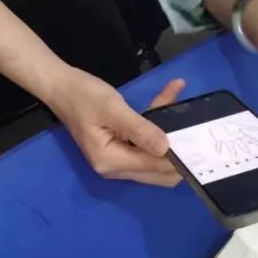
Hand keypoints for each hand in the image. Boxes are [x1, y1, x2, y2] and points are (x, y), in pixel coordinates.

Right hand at [48, 70, 186, 185]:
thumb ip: (140, 129)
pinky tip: (169, 97)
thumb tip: (166, 148)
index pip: (153, 166)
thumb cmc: (83, 96)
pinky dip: (157, 127)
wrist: (60, 86)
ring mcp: (117, 160)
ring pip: (154, 157)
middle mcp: (114, 168)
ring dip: (169, 135)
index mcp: (110, 161)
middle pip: (157, 171)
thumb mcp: (113, 109)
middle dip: (177, 149)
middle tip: (194, 125)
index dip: (176, 156)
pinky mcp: (119, 149)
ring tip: (177, 99)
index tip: (196, 140)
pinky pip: (145, 145)